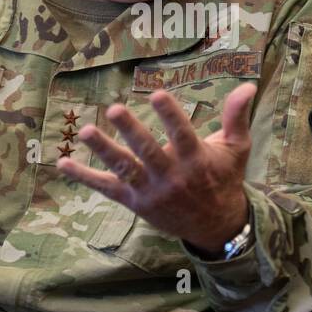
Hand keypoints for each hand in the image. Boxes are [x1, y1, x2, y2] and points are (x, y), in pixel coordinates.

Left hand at [56, 83, 257, 253]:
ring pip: (124, 169)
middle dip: (131, 130)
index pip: (181, 134)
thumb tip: (248, 85)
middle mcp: (171, 176)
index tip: (158, 92)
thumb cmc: (225, 180)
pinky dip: (83, 177)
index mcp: (196, 160)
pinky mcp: (134, 202)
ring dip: (103, 150)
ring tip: (85, 131)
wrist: (216, 226)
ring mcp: (150, 191)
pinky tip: (62, 163)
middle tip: (115, 108)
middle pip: (148, 151)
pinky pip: (106, 188)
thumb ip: (237, 116)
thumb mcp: (236, 148)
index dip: (170, 114)